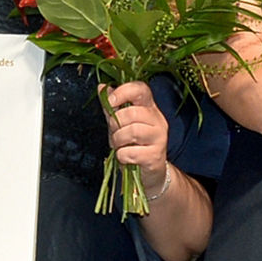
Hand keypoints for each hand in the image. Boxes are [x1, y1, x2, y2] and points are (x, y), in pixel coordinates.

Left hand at [105, 81, 169, 195]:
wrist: (149, 173)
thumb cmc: (133, 145)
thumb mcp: (120, 124)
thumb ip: (112, 106)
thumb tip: (102, 87)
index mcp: (149, 108)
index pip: (141, 89)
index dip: (124, 91)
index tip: (110, 101)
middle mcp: (157, 120)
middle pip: (133, 112)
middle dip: (116, 124)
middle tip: (114, 133)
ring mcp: (159, 138)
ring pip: (133, 131)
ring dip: (118, 141)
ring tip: (120, 146)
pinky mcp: (156, 155)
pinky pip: (131, 152)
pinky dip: (122, 156)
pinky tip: (125, 157)